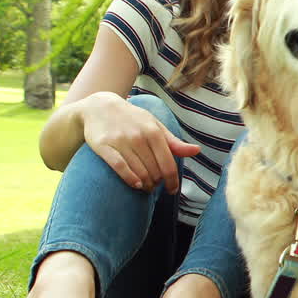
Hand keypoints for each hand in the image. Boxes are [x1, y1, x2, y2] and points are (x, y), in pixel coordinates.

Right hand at [81, 93, 199, 193]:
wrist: (100, 107)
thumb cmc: (133, 119)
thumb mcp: (155, 126)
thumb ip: (174, 142)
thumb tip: (197, 151)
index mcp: (154, 132)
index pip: (168, 163)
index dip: (173, 181)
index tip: (173, 190)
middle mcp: (138, 137)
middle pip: (154, 170)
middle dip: (157, 183)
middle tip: (155, 186)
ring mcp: (120, 141)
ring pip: (138, 171)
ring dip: (145, 184)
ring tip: (146, 187)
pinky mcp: (103, 146)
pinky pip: (119, 167)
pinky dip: (130, 179)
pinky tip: (136, 185)